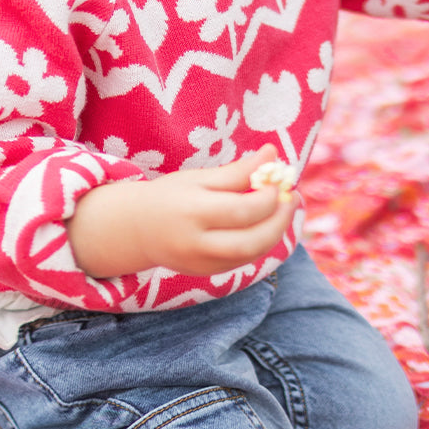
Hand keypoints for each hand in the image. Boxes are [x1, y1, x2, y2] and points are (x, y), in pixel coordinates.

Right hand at [67, 146, 298, 277]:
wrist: (136, 229)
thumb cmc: (170, 196)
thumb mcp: (199, 178)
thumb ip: (237, 170)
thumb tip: (272, 154)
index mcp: (193, 213)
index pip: (243, 210)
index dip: (269, 196)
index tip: (279, 178)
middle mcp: (197, 244)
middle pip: (252, 242)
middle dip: (280, 221)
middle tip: (292, 198)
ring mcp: (203, 264)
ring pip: (251, 256)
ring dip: (275, 233)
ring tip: (283, 209)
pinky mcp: (208, 274)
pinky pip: (243, 262)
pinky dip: (260, 243)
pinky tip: (265, 224)